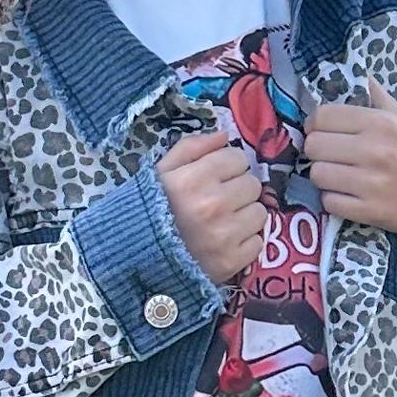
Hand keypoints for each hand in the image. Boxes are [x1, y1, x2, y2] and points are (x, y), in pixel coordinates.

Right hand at [157, 127, 266, 283]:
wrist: (137, 260)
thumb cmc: (150, 211)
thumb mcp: (161, 172)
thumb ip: (191, 148)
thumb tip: (224, 135)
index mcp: (193, 179)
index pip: (237, 158)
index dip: (227, 166)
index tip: (215, 178)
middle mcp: (212, 205)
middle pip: (252, 184)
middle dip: (238, 190)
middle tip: (219, 202)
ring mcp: (224, 236)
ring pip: (259, 212)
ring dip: (244, 216)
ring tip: (223, 223)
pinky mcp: (231, 262)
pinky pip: (257, 242)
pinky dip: (244, 243)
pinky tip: (224, 243)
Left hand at [305, 78, 396, 256]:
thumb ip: (376, 96)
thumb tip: (357, 74)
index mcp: (379, 123)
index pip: (322, 116)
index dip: (314, 125)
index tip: (320, 132)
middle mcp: (374, 150)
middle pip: (313, 146)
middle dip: (316, 151)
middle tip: (329, 156)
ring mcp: (371, 182)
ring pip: (317, 174)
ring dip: (323, 176)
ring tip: (338, 176)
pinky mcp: (369, 210)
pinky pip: (329, 202)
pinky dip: (333, 200)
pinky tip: (347, 195)